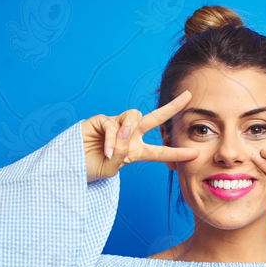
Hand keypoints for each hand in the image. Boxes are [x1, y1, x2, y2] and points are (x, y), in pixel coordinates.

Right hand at [81, 90, 199, 182]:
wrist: (70, 167)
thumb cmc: (90, 169)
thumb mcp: (112, 169)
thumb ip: (122, 155)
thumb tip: (126, 136)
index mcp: (135, 151)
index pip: (160, 151)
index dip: (176, 153)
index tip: (194, 153)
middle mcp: (128, 135)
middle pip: (154, 118)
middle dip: (172, 108)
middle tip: (188, 97)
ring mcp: (115, 126)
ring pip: (134, 117)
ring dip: (128, 132)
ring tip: (115, 149)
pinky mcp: (101, 120)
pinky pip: (113, 125)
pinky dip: (111, 139)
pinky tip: (106, 150)